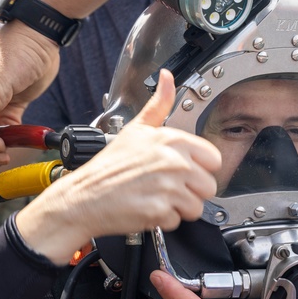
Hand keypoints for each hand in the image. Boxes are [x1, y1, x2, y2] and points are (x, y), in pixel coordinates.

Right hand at [15, 70, 221, 259]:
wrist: (83, 197)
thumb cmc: (109, 167)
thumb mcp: (136, 129)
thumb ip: (159, 104)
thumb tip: (167, 77)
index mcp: (173, 140)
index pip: (214, 159)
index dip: (199, 167)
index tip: (182, 170)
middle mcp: (174, 162)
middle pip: (209, 186)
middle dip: (190, 191)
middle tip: (166, 187)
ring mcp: (168, 187)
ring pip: (196, 207)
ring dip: (178, 207)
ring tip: (156, 197)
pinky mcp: (160, 211)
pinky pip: (177, 221)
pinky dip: (163, 219)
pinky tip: (148, 207)